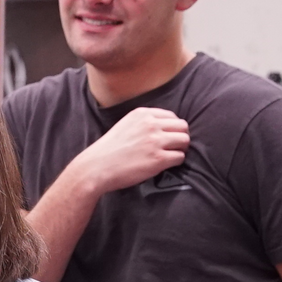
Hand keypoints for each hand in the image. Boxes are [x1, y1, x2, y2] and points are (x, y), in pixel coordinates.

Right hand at [75, 107, 189, 194]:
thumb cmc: (108, 150)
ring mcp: (155, 141)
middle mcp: (151, 124)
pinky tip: (165, 165)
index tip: (169, 136)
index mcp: (142, 114)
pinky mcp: (158, 159)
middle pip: (183, 126)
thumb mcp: (125, 125)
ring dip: (180, 149)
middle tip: (174, 147)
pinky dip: (176, 162)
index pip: (172, 116)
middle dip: (181, 137)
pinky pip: (180, 157)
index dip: (173, 128)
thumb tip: (162, 128)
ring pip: (184, 141)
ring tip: (171, 156)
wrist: (96, 167)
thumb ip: (143, 122)